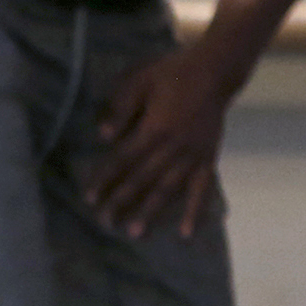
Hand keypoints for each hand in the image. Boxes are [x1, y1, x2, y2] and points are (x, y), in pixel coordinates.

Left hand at [87, 50, 233, 238]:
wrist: (215, 71)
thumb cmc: (171, 74)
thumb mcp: (139, 80)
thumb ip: (120, 107)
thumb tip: (103, 136)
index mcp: (154, 129)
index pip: (123, 160)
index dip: (105, 179)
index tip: (90, 198)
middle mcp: (173, 148)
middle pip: (143, 180)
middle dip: (122, 202)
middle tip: (105, 223)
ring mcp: (193, 156)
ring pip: (169, 189)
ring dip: (152, 212)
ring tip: (136, 233)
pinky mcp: (209, 159)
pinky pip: (203, 190)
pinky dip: (196, 213)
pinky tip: (187, 234)